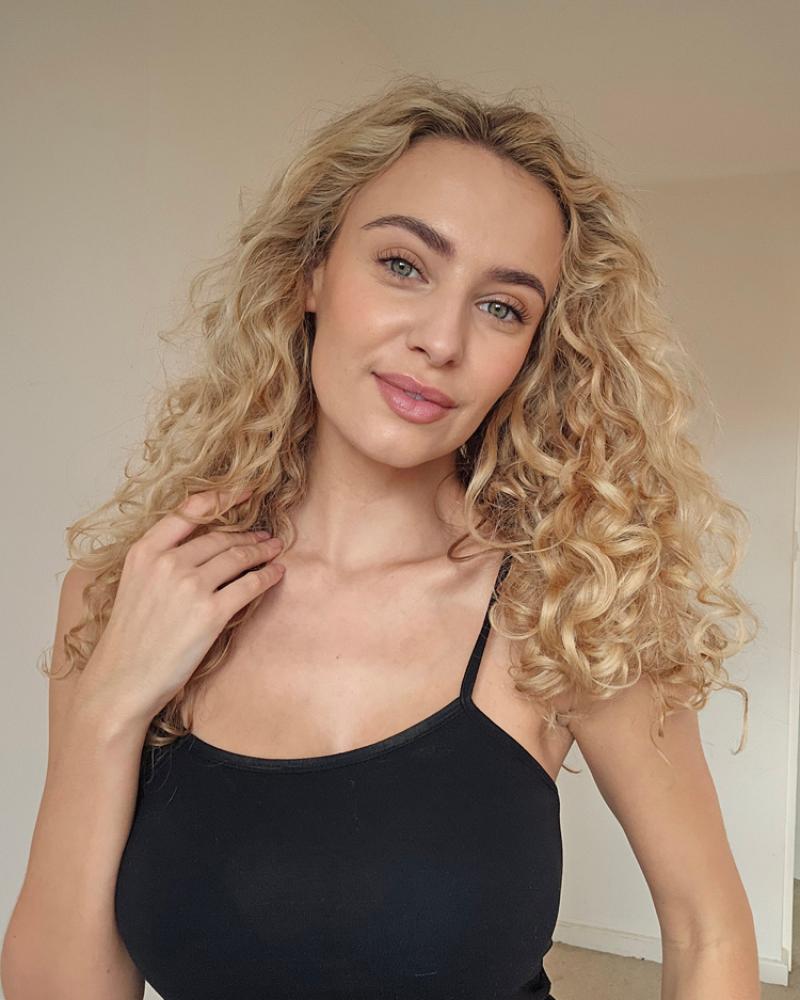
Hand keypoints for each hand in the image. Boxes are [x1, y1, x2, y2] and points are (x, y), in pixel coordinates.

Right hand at [83, 487, 284, 727]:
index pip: (189, 511)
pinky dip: (267, 576)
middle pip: (220, 537)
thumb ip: (162, 561)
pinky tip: (276, 574)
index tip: (245, 490)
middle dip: (247, 536)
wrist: (121, 681)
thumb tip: (205, 547)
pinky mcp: (211, 613)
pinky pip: (249, 586)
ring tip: (274, 551)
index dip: (222, 497)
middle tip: (265, 537)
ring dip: (262, 552)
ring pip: (238, 558)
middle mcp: (167, 563)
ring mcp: (190, 587)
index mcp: (144, 552)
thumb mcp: (135, 585)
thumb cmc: (130, 638)